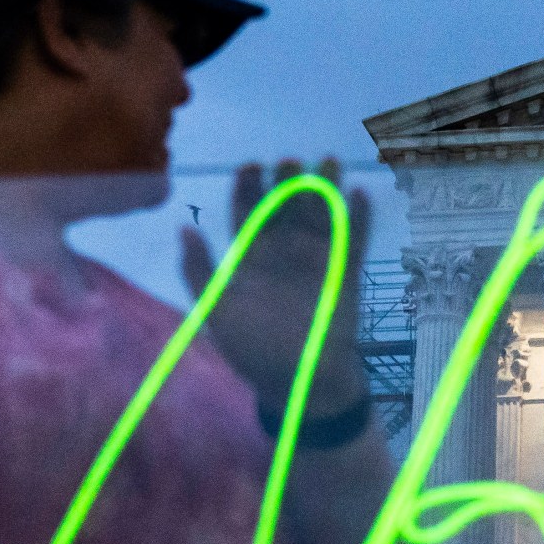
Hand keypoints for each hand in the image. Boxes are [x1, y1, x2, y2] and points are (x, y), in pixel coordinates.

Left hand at [179, 158, 372, 414]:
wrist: (299, 382)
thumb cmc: (252, 349)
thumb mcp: (214, 310)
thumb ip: (198, 270)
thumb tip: (184, 227)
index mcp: (251, 257)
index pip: (247, 212)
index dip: (248, 187)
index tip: (251, 166)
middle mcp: (284, 252)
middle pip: (287, 206)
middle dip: (288, 180)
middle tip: (290, 161)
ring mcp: (317, 260)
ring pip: (321, 214)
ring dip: (326, 187)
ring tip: (328, 163)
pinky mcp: (345, 273)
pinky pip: (354, 240)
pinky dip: (358, 218)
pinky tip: (359, 194)